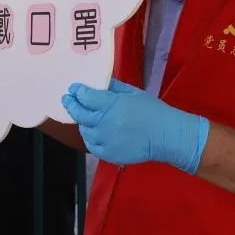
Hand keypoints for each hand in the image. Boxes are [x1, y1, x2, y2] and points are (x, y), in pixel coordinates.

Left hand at [61, 78, 209, 173]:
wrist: (167, 136)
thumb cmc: (152, 111)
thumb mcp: (132, 92)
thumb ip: (113, 86)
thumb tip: (98, 80)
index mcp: (111, 105)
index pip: (85, 96)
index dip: (77, 91)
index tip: (74, 88)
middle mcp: (105, 123)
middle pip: (79, 113)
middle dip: (71, 104)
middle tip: (67, 99)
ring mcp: (106, 140)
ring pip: (84, 130)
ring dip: (82, 122)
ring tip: (84, 117)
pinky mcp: (109, 154)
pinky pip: (92, 145)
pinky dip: (90, 138)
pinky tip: (92, 132)